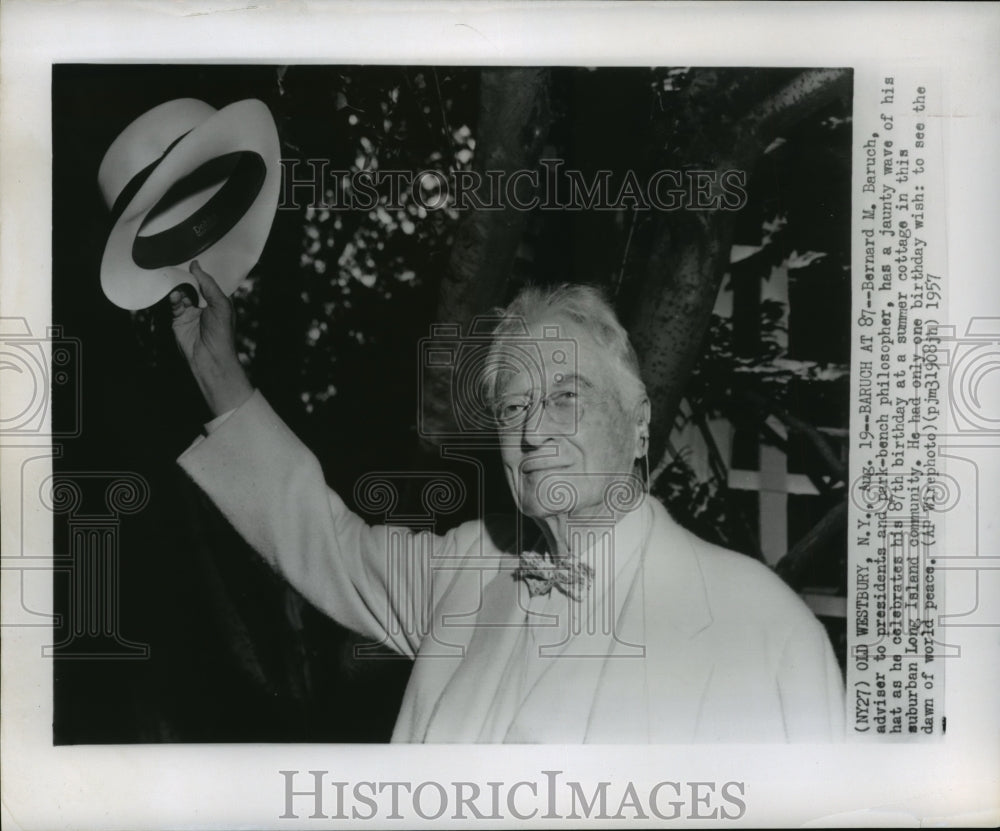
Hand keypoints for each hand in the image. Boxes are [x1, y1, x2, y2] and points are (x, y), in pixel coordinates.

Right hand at [169, 261, 252, 416]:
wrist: (210, 357)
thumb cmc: (222, 331)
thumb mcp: (220, 303)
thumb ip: (208, 284)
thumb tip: (196, 265)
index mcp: (217, 300)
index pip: (207, 281)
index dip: (200, 272)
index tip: (190, 256)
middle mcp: (204, 304)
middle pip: (192, 285)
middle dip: (185, 277)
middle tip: (177, 265)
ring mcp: (190, 311)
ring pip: (181, 293)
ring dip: (178, 287)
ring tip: (174, 281)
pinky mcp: (178, 319)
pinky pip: (173, 304)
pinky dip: (172, 298)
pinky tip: (174, 296)